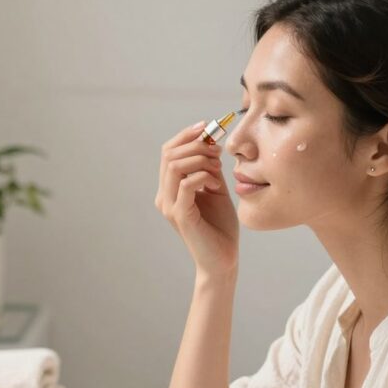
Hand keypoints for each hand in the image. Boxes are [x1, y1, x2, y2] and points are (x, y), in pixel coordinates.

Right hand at [154, 121, 239, 276]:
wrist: (223, 259)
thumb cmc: (220, 227)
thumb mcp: (216, 189)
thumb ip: (210, 168)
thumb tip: (210, 143)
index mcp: (169, 188)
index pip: (168, 152)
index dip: (186, 136)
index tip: (208, 127)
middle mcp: (164, 196)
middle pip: (169, 154)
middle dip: (196, 145)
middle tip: (217, 150)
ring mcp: (170, 206)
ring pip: (175, 166)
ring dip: (200, 159)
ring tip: (218, 168)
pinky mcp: (180, 216)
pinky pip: (186, 185)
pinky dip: (203, 176)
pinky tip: (216, 183)